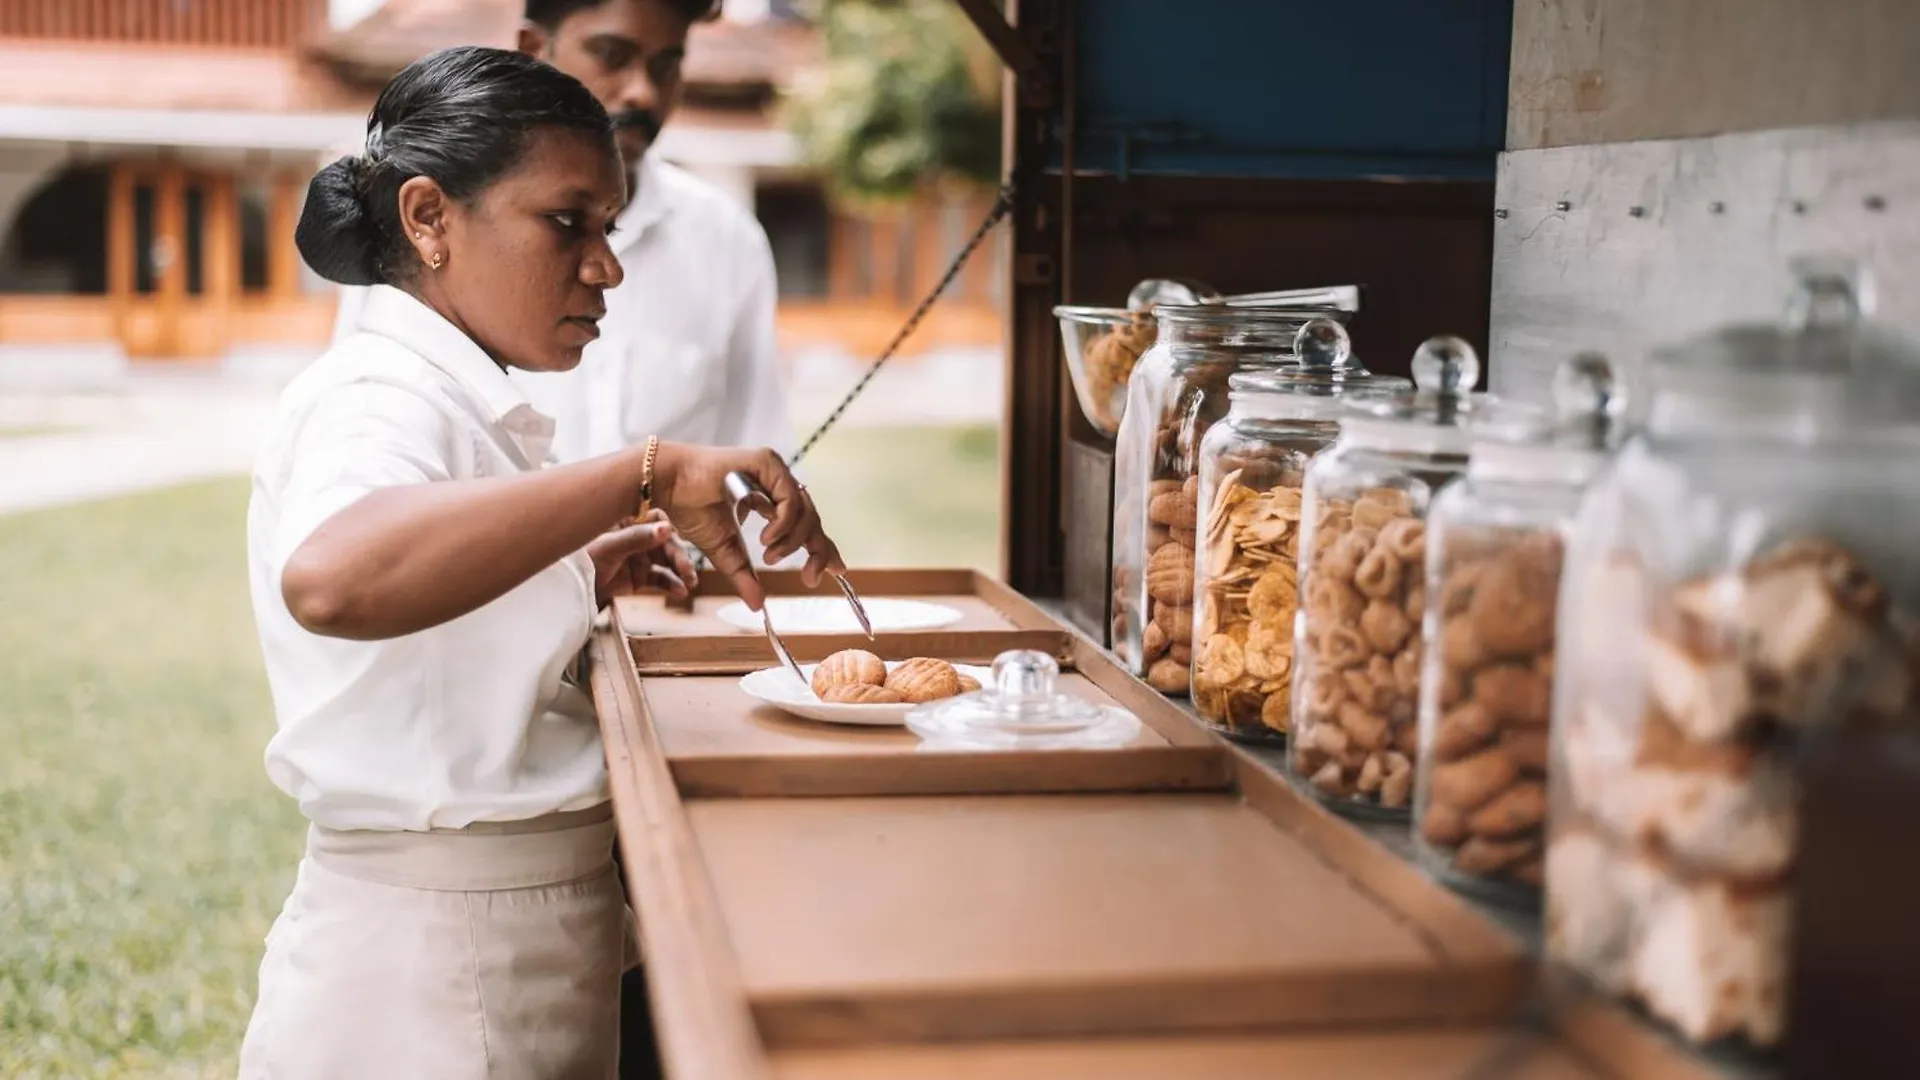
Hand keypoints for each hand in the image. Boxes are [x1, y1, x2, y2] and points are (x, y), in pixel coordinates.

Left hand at [586, 511, 695, 606]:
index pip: (656, 519)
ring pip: (666, 561)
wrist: (569, 590)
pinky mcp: (640, 577)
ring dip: (680, 571)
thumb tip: (667, 528)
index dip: (667, 529)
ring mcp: (639, 557)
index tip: (673, 539)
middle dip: (678, 555)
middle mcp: (636, 537)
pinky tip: (680, 591)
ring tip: (690, 583)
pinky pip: (660, 578)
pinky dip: (671, 584)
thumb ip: (638, 538)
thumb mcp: (609, 547)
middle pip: (666, 542)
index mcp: (627, 520)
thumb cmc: (582, 560)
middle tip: (687, 570)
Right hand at [650, 443, 843, 609]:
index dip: (822, 547)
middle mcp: (774, 484)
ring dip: (792, 541)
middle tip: (810, 577)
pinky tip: (767, 539)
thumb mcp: (726, 552)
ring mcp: (773, 472)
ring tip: (770, 556)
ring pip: (805, 511)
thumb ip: (744, 575)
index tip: (837, 570)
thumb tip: (759, 606)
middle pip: (811, 519)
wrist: (669, 486)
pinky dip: (783, 524)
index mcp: (767, 500)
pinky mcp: (767, 462)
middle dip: (817, 550)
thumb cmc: (692, 509)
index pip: (805, 524)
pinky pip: (790, 498)